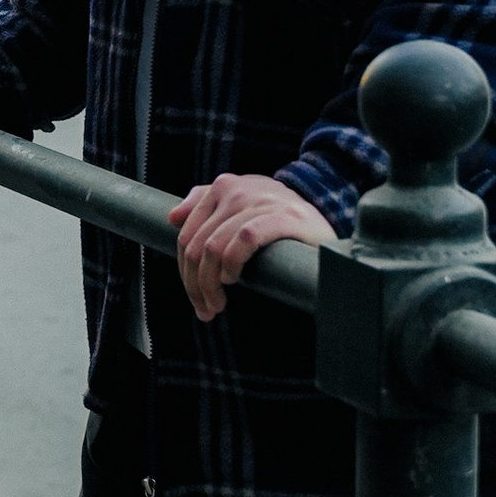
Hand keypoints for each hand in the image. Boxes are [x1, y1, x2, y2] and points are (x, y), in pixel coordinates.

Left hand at [168, 171, 332, 321]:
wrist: (323, 220)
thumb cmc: (278, 220)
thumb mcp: (241, 206)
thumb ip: (205, 205)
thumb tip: (172, 218)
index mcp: (222, 187)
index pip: (186, 235)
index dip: (185, 272)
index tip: (196, 298)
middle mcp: (237, 190)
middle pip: (197, 246)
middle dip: (196, 285)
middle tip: (206, 309)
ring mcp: (260, 201)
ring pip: (214, 248)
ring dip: (210, 284)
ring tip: (218, 303)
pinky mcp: (282, 216)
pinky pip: (243, 240)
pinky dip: (232, 263)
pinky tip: (234, 278)